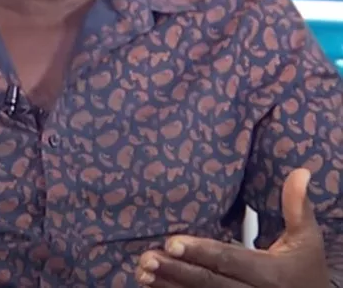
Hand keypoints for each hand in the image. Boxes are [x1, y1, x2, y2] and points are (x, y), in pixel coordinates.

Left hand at [136, 169, 329, 287]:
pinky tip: (154, 286)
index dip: (201, 252)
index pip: (230, 260)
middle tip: (146, 257)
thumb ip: (296, 206)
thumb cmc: (305, 268)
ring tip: (142, 271)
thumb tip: (301, 171)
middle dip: (176, 271)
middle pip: (209, 283)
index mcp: (271, 274)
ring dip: (169, 285)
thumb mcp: (306, 239)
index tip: (171, 243)